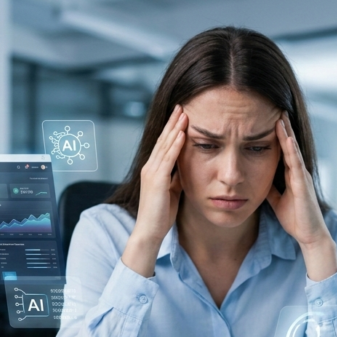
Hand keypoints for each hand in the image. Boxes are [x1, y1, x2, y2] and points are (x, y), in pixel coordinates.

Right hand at [123, 105, 185, 276]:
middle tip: (182, 105)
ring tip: (184, 113)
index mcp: (154, 170)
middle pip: (163, 140)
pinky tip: (182, 134)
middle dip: (173, 122)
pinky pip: (168, 159)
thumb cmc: (161, 214)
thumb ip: (176, 177)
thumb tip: (186, 167)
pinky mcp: (156, 180)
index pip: (164, 144)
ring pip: (165, 145)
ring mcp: (152, 173)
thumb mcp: (172, 191)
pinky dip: (175, 145)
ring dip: (175, 128)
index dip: (172, 129)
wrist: (150, 231)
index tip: (181, 115)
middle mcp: (150, 168)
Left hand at [266, 112, 336, 280]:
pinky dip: (291, 150)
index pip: (283, 150)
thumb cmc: (296, 218)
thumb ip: (270, 189)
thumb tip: (257, 179)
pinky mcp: (303, 185)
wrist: (309, 235)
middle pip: (289, 145)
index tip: (269, 118)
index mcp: (291, 175)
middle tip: (276, 107)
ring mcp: (302, 177)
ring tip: (280, 116)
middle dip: (283, 127)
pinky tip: (286, 138)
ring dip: (287, 133)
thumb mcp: (277, 200)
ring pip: (293, 150)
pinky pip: (296, 164)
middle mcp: (298, 172)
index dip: (277, 134)